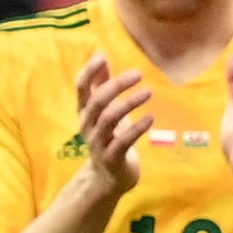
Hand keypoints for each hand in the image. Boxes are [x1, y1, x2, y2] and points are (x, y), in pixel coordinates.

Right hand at [71, 52, 154, 198]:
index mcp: (85, 112)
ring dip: (129, 104)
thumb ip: (102, 84)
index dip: (89, 72)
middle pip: (97, 101)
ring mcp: (99, 143)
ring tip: (148, 92)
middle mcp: (88, 126)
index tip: (102, 56)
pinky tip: (151, 118)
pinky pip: (123, 141)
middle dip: (117, 85)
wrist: (109, 178)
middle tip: (138, 74)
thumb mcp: (105, 110)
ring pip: (109, 119)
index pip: (81, 88)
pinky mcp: (113, 158)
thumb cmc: (109, 138)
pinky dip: (137, 128)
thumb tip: (101, 54)